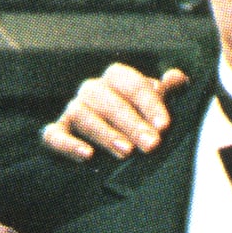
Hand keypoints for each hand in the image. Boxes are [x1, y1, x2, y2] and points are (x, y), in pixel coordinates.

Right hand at [41, 59, 188, 164]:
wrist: (103, 146)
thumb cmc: (133, 120)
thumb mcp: (152, 106)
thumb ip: (166, 92)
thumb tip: (177, 77)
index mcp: (115, 79)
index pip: (133, 84)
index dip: (150, 104)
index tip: (164, 126)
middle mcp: (92, 90)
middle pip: (109, 101)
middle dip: (132, 124)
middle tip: (151, 145)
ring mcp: (72, 111)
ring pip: (83, 115)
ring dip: (105, 133)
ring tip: (126, 152)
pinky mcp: (55, 133)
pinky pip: (54, 135)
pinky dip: (68, 144)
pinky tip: (87, 155)